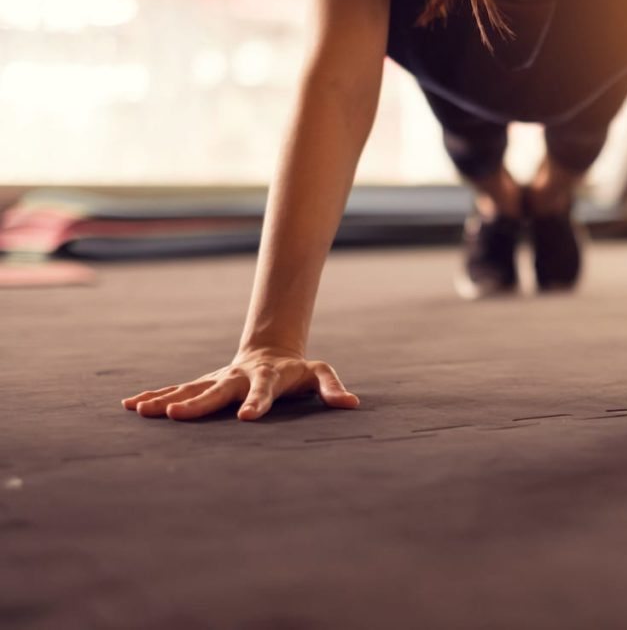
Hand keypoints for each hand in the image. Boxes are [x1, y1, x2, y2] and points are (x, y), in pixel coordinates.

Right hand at [121, 347, 359, 420]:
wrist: (271, 351)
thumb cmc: (298, 370)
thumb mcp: (320, 374)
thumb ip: (332, 388)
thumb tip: (351, 404)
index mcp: (268, 377)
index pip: (264, 391)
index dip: (257, 403)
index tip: (246, 418)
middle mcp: (238, 377)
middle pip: (216, 390)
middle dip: (196, 402)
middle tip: (174, 414)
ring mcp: (219, 379)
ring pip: (190, 388)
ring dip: (166, 398)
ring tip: (141, 410)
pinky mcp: (206, 383)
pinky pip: (178, 389)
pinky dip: (156, 395)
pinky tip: (131, 405)